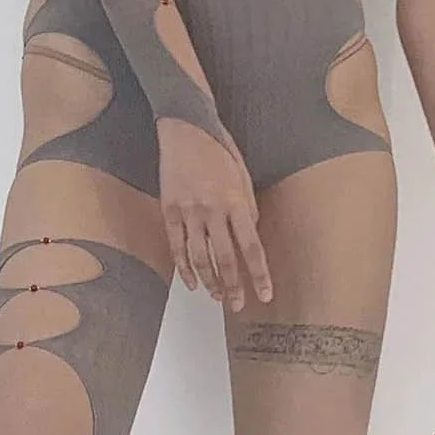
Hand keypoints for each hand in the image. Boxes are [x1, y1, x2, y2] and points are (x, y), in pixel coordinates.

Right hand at [156, 117, 272, 310]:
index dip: (259, 274)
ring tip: (217, 297)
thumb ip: (247, 208)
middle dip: (234, 286)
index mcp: (236, 201)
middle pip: (226, 258)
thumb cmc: (219, 149)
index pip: (252, 247)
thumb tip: (249, 236)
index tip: (264, 294)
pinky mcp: (169, 210)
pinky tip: (192, 283)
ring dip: (210, 282)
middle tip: (239, 305)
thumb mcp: (243, 175)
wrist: (185, 128)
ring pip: (200, 257)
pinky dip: (184, 268)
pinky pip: (176, 246)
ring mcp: (189, 211)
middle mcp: (213, 210)